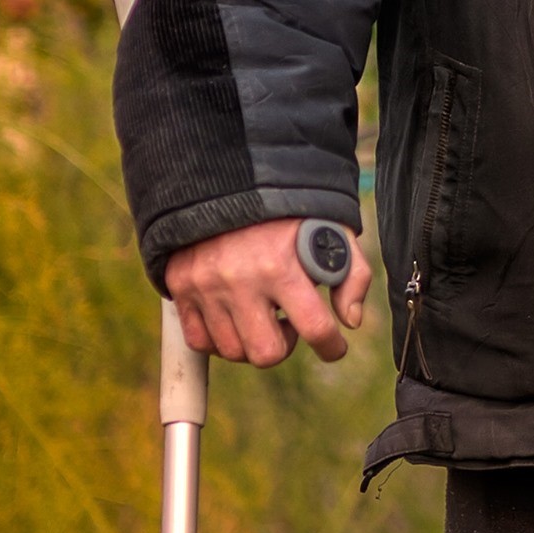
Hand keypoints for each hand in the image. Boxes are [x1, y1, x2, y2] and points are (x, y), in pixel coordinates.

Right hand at [164, 219, 370, 366]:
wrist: (227, 179)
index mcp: (281, 265)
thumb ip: (353, 275)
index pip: (314, 328)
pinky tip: (235, 317)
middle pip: (267, 353)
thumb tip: (351, 321)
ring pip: (233, 351)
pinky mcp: (181, 285)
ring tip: (261, 313)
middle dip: (285, 345)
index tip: (334, 348)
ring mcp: (205, 285)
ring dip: (252, 340)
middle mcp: (240, 279)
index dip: (331, 347)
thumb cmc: (287, 210)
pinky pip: (200, 340)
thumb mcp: (331, 229)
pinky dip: (219, 338)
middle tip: (289, 323)